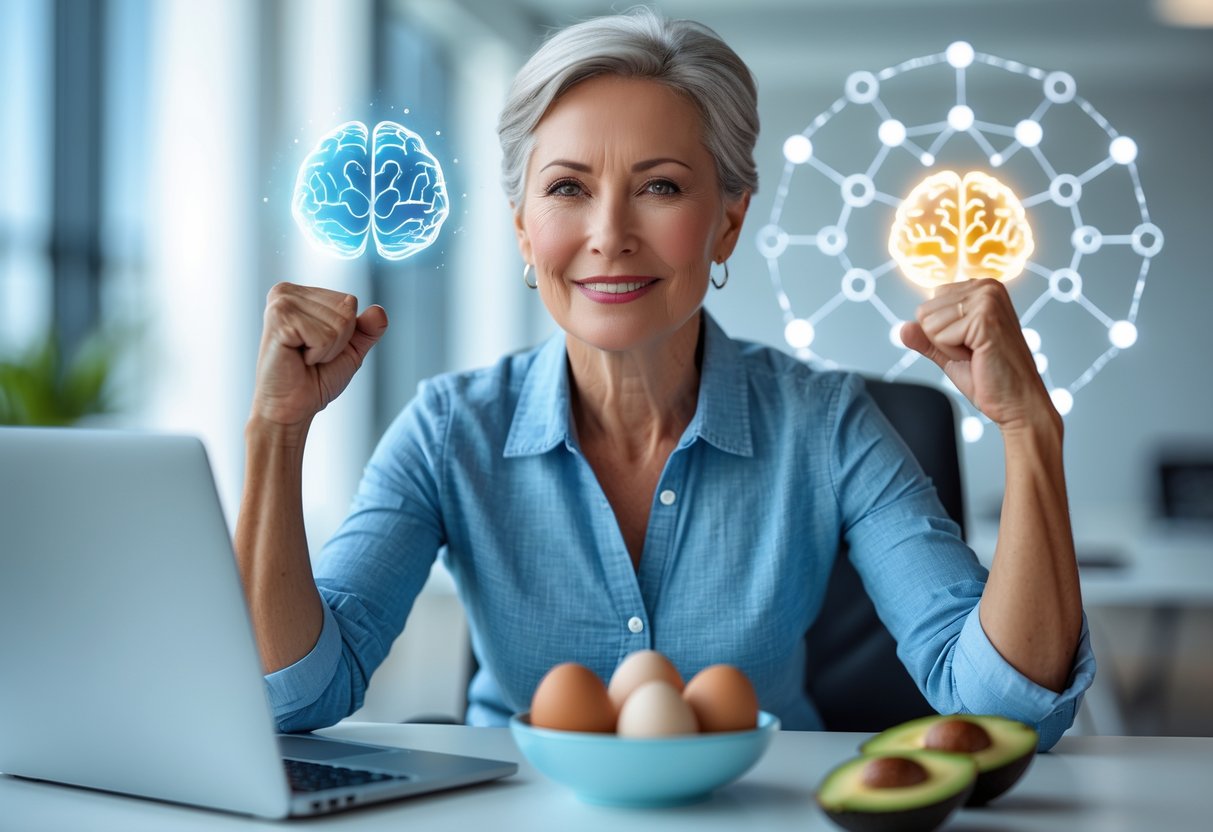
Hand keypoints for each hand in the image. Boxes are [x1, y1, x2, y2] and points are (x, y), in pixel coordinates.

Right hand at [250, 282, 388, 427]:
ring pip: (340, 322)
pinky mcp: (279, 320)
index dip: (346, 332)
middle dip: (338, 340)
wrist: (291, 407)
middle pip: (346, 308)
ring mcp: (281, 303)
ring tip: (304, 357)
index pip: (349, 300)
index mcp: (300, 294)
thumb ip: (367, 329)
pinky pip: (325, 336)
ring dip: (327, 349)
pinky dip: (318, 354)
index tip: (319, 347)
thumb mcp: (350, 350)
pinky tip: (298, 358)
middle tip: (311, 355)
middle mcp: (286, 292)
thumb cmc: (315, 379)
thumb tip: (379, 311)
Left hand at [899, 279, 1054, 432]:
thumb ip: (926, 339)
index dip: (941, 334)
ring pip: (928, 323)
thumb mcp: (949, 353)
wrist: (1018, 401)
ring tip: (978, 354)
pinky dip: (953, 353)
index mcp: (981, 288)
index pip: (928, 305)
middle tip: (974, 353)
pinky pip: (939, 335)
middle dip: (942, 340)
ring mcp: (986, 299)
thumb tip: (902, 328)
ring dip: (948, 347)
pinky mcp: (984, 317)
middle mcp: (986, 286)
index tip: (970, 345)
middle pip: (924, 312)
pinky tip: (980, 356)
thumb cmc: (990, 378)